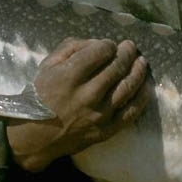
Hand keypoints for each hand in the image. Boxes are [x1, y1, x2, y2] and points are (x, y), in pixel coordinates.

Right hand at [7, 37, 151, 172]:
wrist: (35, 138)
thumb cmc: (40, 97)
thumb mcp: (46, 66)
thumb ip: (70, 48)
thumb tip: (96, 43)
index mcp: (70, 76)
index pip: (100, 52)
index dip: (108, 45)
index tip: (109, 45)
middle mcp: (88, 94)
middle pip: (117, 67)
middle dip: (127, 53)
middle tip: (130, 46)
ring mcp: (100, 114)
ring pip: (128, 87)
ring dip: (138, 71)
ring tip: (141, 62)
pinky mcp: (107, 130)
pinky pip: (132, 111)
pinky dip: (142, 96)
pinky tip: (146, 86)